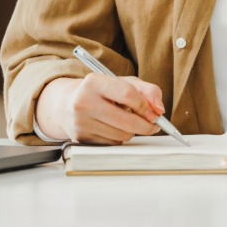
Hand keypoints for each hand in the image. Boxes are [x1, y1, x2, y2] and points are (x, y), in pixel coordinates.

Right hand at [36, 74, 164, 143]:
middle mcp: (84, 102)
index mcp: (94, 82)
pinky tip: (112, 127)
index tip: (154, 113)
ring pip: (121, 135)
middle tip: (153, 125)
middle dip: (146, 126)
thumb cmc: (100, 91)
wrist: (66, 103)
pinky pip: (112, 144)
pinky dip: (119, 138)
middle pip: (126, 121)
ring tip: (125, 121)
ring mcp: (80, 122)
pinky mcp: (80, 138)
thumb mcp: (122, 82)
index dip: (146, 106)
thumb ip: (147, 90)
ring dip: (131, 132)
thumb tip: (159, 109)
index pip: (128, 94)